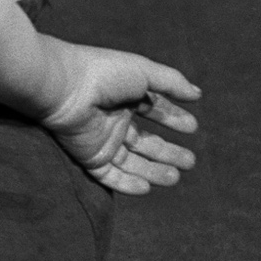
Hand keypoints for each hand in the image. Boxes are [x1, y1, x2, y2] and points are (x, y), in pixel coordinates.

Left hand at [38, 46, 200, 194]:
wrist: (63, 87)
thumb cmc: (103, 73)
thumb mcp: (144, 72)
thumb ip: (172, 82)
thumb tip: (197, 94)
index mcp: (125, 95)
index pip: (153, 109)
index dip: (173, 118)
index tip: (192, 128)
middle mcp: (113, 119)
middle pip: (145, 141)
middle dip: (168, 152)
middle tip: (190, 162)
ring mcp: (101, 139)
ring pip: (131, 162)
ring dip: (154, 171)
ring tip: (175, 177)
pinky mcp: (89, 156)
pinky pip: (109, 175)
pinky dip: (127, 183)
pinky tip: (146, 188)